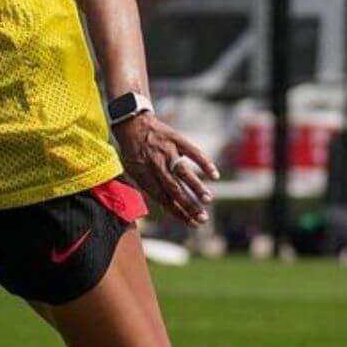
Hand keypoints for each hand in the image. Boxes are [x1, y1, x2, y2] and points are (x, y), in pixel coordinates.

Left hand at [114, 112, 217, 226]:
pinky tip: (214, 174)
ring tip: (207, 199)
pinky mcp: (176, 139)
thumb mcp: (133, 170)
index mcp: (144, 175)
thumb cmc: (134, 151)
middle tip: (203, 218)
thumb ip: (150, 188)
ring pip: (183, 171)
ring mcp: (167, 151)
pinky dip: (204, 162)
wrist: (132, 123)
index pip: (163, 198)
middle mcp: (156, 164)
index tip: (192, 223)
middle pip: (174, 188)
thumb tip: (168, 207)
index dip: (178, 212)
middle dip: (189, 205)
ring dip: (196, 186)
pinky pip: (192, 151)